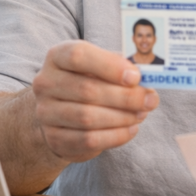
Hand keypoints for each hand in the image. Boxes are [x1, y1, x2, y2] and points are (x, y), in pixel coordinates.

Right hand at [32, 40, 158, 161]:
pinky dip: (116, 136)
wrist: (62, 113)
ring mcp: (45, 112)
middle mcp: (45, 83)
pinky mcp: (54, 138)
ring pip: (88, 117)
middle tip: (150, 100)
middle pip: (87, 90)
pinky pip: (88, 139)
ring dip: (122, 117)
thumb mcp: (101, 66)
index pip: (79, 56)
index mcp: (57, 56)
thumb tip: (148, 76)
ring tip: (142, 113)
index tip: (136, 77)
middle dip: (125, 97)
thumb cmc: (89, 81)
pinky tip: (132, 128)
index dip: (110, 66)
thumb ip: (121, 66)